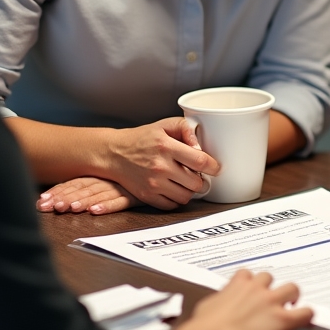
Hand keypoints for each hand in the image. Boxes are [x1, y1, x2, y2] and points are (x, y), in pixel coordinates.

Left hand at [37, 177, 139, 214]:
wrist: (161, 167)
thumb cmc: (133, 174)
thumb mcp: (111, 175)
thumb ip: (91, 183)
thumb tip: (63, 197)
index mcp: (99, 174)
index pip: (74, 182)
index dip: (57, 192)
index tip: (41, 202)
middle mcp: (107, 179)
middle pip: (82, 188)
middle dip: (64, 197)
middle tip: (51, 207)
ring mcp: (121, 186)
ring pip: (98, 194)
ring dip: (83, 201)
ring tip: (70, 208)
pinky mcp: (136, 195)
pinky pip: (120, 201)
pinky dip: (107, 205)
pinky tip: (95, 211)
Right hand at [102, 117, 219, 209]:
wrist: (114, 154)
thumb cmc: (142, 138)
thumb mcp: (164, 125)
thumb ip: (186, 129)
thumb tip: (200, 146)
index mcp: (166, 147)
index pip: (199, 161)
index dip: (213, 166)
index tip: (215, 168)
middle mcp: (160, 167)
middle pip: (196, 182)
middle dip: (202, 179)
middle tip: (199, 174)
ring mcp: (153, 184)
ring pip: (186, 196)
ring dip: (190, 190)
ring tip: (186, 181)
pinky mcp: (146, 196)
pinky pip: (172, 205)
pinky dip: (177, 199)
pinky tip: (174, 188)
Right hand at [190, 270, 312, 329]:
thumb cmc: (204, 326)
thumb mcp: (208, 306)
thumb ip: (219, 300)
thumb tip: (217, 306)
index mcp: (238, 284)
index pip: (248, 275)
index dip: (251, 284)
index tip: (252, 293)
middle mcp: (257, 289)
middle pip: (271, 277)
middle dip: (271, 288)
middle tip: (272, 300)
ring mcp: (271, 302)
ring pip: (292, 287)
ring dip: (290, 296)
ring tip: (289, 307)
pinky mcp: (283, 320)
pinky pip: (305, 312)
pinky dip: (307, 316)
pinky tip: (305, 321)